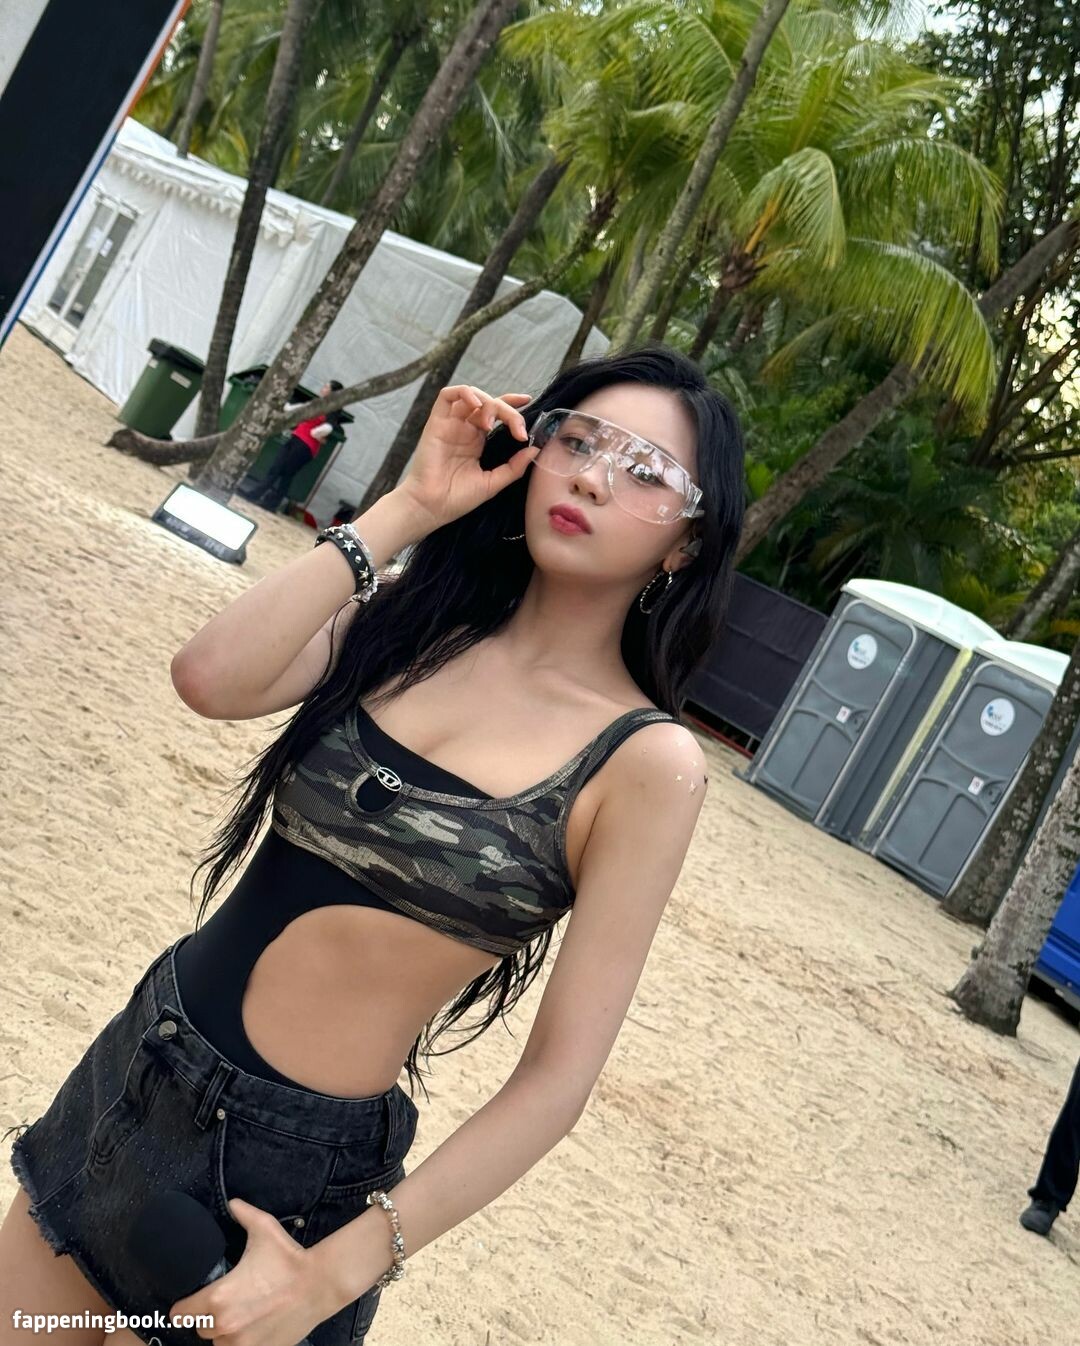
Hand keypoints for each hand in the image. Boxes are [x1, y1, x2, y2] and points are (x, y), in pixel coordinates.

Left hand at [169, 1198, 337, 1345]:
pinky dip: (242, 1340)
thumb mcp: (264, 1229)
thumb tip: (232, 1203)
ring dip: (224, 1331)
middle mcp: (226, 1325)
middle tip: (223, 1301)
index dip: (185, 1304)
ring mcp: (242, 1344)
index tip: (193, 1298)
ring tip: (240, 1313)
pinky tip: (254, 1323)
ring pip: (219, 1342)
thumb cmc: (289, 1260)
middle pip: (200, 1328)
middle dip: (208, 1316)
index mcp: (219, 1298)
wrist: (319, 1284)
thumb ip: (243, 1214)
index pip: (180, 1314)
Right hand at [397, 384, 536, 529]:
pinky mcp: (436, 422)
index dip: (511, 403)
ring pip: (471, 395)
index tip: (529, 401)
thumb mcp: (493, 483)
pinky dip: (464, 393)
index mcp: (477, 441)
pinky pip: (447, 395)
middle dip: (508, 411)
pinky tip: (476, 405)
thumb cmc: (458, 498)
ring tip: (492, 423)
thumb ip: (514, 467)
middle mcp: (465, 429)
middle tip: (517, 430)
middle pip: (489, 403)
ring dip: (487, 402)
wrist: (432, 507)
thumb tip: (535, 449)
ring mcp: (451, 424)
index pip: (496, 412)